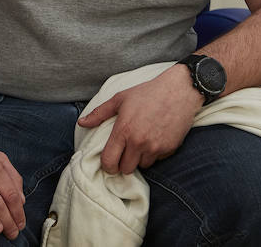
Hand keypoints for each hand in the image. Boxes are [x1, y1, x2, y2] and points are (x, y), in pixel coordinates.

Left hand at [77, 65, 199, 174]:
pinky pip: (157, 160)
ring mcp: (155, 147)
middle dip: (124, 162)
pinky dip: (154, 153)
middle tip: (126, 150)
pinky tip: (155, 138)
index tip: (109, 161)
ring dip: (140, 158)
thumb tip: (82, 123)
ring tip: (142, 141)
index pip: (109, 161)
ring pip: (142, 166)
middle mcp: (139, 142)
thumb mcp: (120, 99)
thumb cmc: (148, 93)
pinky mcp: (169, 149)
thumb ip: (99, 113)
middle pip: (125, 169)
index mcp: (124, 130)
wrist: (179, 91)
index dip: (107, 165)